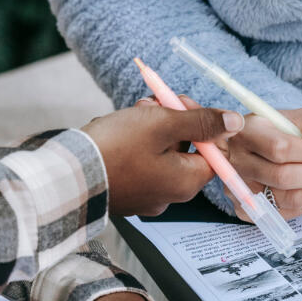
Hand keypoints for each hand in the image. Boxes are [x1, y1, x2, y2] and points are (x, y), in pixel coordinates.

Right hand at [83, 100, 243, 216]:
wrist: (67, 175)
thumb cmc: (116, 148)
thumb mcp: (163, 123)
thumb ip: (201, 121)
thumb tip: (235, 122)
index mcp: (186, 183)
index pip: (213, 150)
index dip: (200, 122)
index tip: (178, 103)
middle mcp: (170, 196)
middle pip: (185, 151)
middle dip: (172, 121)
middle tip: (152, 103)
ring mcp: (146, 198)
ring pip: (160, 155)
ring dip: (151, 129)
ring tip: (131, 114)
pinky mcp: (125, 195)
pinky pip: (139, 166)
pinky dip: (133, 146)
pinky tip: (117, 132)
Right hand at [222, 109, 301, 219]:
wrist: (260, 147)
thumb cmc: (282, 131)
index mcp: (246, 132)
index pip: (279, 148)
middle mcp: (236, 161)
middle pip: (283, 177)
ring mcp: (238, 188)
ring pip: (288, 198)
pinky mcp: (244, 209)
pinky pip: (285, 212)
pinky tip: (300, 186)